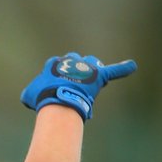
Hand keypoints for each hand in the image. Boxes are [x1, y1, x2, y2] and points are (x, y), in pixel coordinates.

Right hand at [20, 53, 136, 120]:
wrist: (57, 101)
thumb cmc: (41, 99)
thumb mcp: (29, 95)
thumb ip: (30, 92)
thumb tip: (29, 97)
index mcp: (53, 63)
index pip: (58, 65)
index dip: (59, 78)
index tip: (56, 89)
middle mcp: (70, 60)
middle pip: (75, 61)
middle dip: (75, 71)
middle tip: (73, 86)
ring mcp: (86, 67)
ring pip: (92, 63)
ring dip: (91, 70)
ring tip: (91, 81)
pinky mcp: (99, 75)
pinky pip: (113, 71)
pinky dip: (123, 69)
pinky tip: (132, 66)